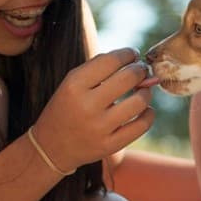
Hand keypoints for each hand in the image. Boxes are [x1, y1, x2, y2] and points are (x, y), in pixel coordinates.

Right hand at [30, 47, 155, 170]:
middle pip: (129, 78)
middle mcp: (87, 105)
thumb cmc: (67, 108)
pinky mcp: (110, 145)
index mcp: (74, 85)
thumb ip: (99, 68)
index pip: (111, 60)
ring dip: (146, 91)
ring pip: (140, 102)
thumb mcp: (72, 83)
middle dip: (141, 70)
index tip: (133, 54)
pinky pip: (142, 125)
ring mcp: (99, 128)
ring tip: (143, 90)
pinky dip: (149, 114)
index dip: (128, 54)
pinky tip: (145, 109)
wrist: (51, 147)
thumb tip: (134, 58)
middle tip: (141, 70)